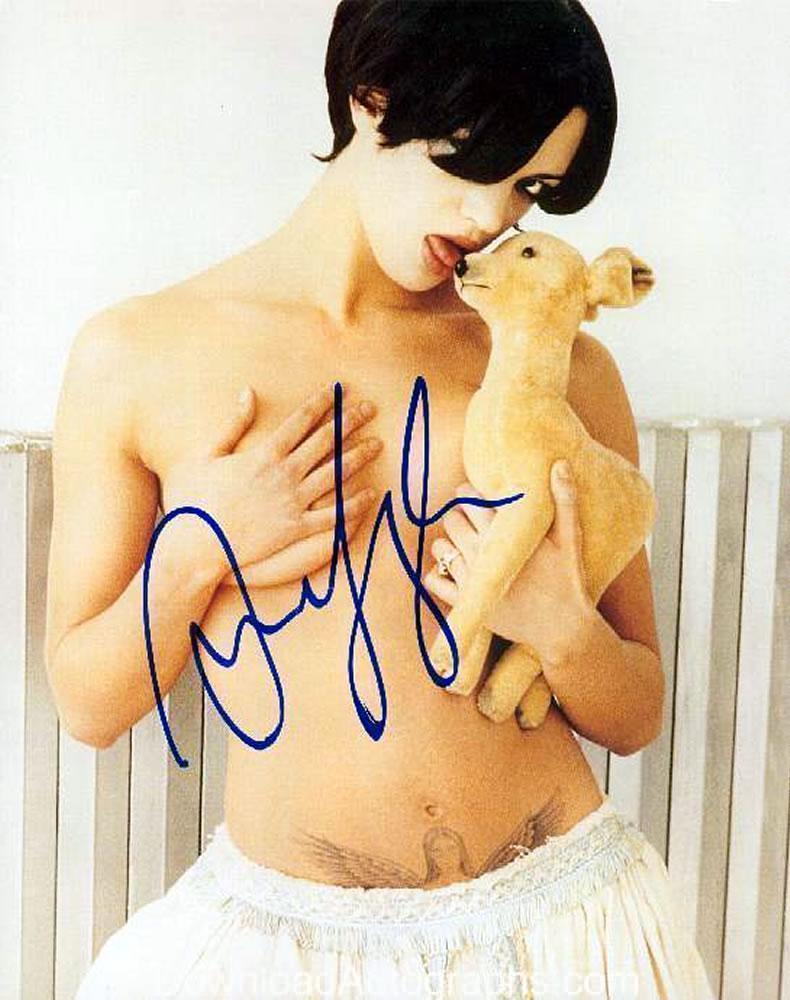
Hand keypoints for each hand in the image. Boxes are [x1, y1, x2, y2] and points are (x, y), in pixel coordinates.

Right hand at [160, 384, 382, 587]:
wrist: (194, 545)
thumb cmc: (192, 500)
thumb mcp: (206, 454)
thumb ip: (233, 424)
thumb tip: (248, 393)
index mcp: (264, 453)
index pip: (302, 420)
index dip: (323, 403)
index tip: (340, 391)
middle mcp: (284, 474)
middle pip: (326, 441)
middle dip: (350, 422)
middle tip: (371, 409)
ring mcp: (292, 502)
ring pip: (336, 474)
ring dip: (358, 457)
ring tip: (378, 444)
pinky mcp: (296, 529)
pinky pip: (333, 515)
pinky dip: (354, 505)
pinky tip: (371, 494)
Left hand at [423, 461, 593, 655]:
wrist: (562, 629)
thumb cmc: (567, 580)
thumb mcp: (570, 540)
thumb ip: (564, 501)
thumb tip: (560, 463)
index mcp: (507, 536)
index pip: (473, 501)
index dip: (469, 493)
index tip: (473, 493)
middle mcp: (485, 556)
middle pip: (453, 520)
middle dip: (457, 514)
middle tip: (467, 516)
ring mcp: (473, 581)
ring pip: (441, 548)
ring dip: (446, 541)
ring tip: (460, 539)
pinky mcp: (467, 604)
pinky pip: (435, 582)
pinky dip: (436, 573)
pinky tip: (450, 567)